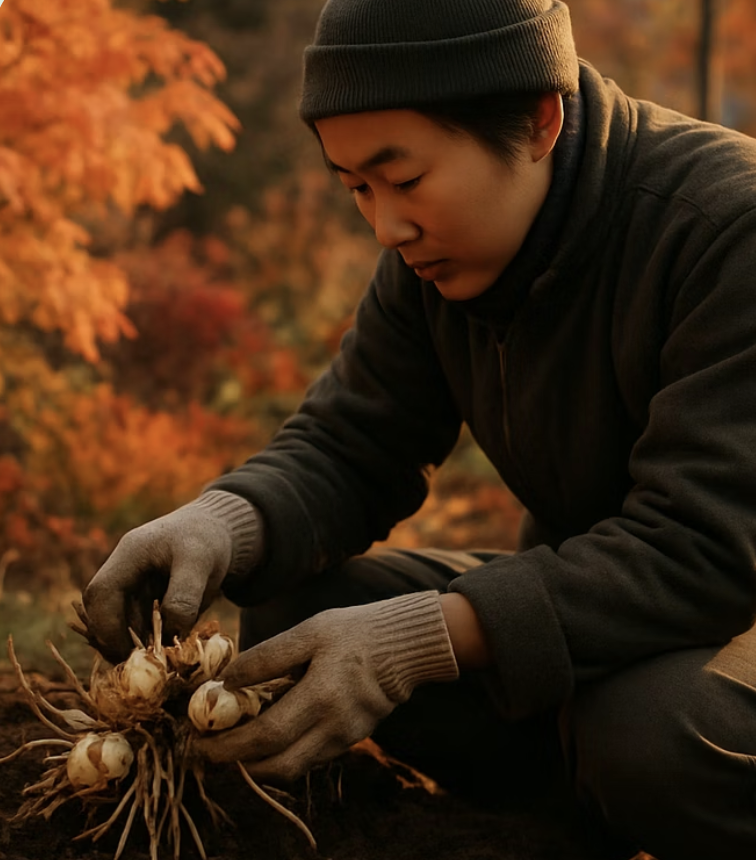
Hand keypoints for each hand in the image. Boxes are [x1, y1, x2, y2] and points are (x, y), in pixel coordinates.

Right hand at [81, 491, 259, 662]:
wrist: (221, 530)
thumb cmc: (208, 540)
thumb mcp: (200, 562)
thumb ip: (184, 596)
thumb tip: (168, 635)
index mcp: (129, 553)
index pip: (100, 593)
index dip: (107, 627)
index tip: (131, 653)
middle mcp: (123, 568)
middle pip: (102, 610)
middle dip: (117, 639)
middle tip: (143, 662)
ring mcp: (132, 582)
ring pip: (119, 619)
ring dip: (134, 641)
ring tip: (160, 654)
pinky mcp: (144, 595)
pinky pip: (136, 622)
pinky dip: (147, 637)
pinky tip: (166, 645)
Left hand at [193, 591, 458, 782]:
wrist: (406, 645)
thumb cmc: (355, 631)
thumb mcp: (310, 632)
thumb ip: (268, 657)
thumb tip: (228, 680)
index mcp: (322, 696)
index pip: (266, 737)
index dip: (229, 746)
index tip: (199, 742)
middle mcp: (334, 727)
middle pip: (277, 767)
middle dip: (236, 765)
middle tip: (208, 751)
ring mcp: (345, 738)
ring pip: (293, 769)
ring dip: (257, 764)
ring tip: (231, 744)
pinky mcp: (351, 740)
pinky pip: (310, 758)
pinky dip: (282, 754)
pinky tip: (265, 736)